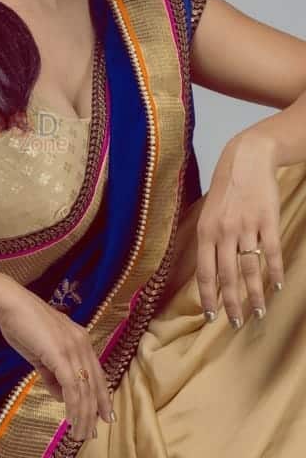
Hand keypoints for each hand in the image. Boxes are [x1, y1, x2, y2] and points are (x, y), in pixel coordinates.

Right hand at [0, 274, 113, 441]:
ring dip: (84, 414)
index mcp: (80, 339)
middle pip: (95, 382)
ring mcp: (73, 347)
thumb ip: (52, 373)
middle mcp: (82, 342)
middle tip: (94, 432)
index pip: (97, 372)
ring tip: (81, 433)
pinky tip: (72, 419)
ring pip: (85, 388)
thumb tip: (59, 395)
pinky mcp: (61, 354)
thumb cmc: (22, 325)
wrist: (10, 304)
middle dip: (96, 410)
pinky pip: (72, 386)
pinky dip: (73, 405)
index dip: (101, 395)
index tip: (104, 416)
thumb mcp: (41, 353)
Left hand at [196, 135, 284, 328]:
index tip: (211, 317)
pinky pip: (272, 252)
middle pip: (227, 276)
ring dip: (255, 294)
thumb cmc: (225, 189)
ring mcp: (247, 227)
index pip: (205, 272)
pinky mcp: (268, 220)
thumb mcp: (208, 213)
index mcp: (206, 231)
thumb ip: (209, 241)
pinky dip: (275, 272)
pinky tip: (277, 286)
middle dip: (231, 303)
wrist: (246, 159)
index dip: (208, 297)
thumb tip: (208, 273)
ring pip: (250, 268)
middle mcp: (224, 232)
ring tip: (259, 312)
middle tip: (235, 323)